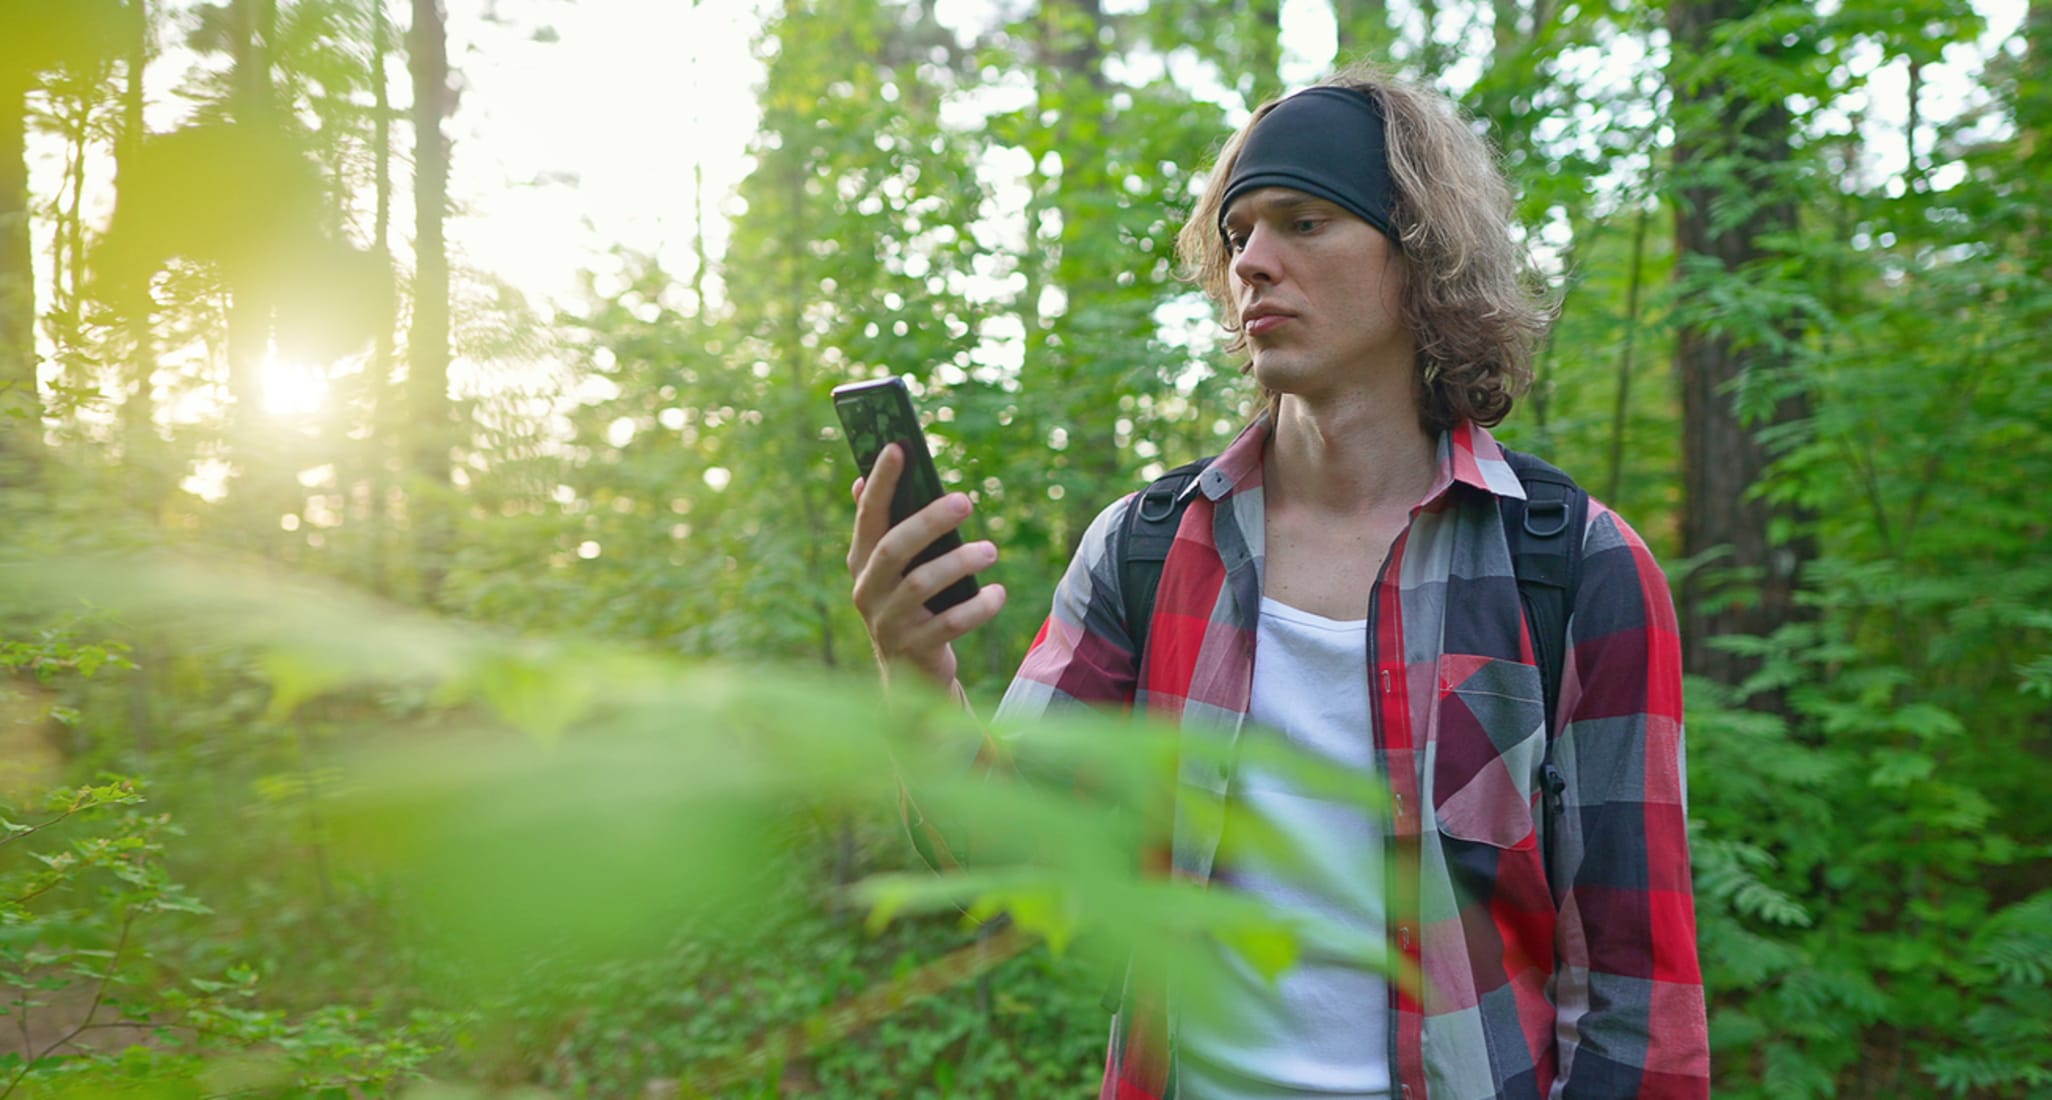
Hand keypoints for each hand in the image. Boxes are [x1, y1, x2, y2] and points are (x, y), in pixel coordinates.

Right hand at [847, 444, 1007, 687]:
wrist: (910, 671)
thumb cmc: (909, 604)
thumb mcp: (893, 568)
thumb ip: (884, 527)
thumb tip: (860, 479)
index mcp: (861, 561)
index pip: (868, 515)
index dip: (881, 482)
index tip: (898, 447)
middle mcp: (867, 589)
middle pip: (893, 547)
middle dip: (929, 520)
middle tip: (966, 501)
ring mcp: (887, 622)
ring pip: (921, 584)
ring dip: (960, 562)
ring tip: (990, 550)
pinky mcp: (913, 649)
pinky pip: (948, 624)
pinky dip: (977, 607)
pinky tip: (998, 594)